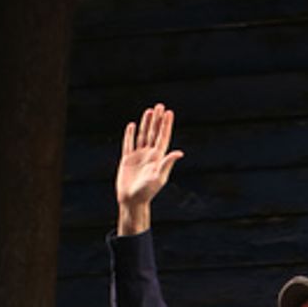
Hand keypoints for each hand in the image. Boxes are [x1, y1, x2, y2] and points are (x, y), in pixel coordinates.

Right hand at [117, 102, 183, 233]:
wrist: (132, 200)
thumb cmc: (147, 192)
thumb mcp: (159, 177)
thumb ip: (167, 163)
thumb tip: (180, 152)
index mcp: (158, 158)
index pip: (163, 137)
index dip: (166, 125)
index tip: (169, 113)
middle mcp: (149, 155)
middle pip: (153, 133)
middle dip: (157, 120)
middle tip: (160, 106)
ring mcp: (138, 156)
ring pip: (142, 136)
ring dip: (146, 123)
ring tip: (149, 111)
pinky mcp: (127, 159)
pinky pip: (128, 143)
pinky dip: (129, 134)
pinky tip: (132, 125)